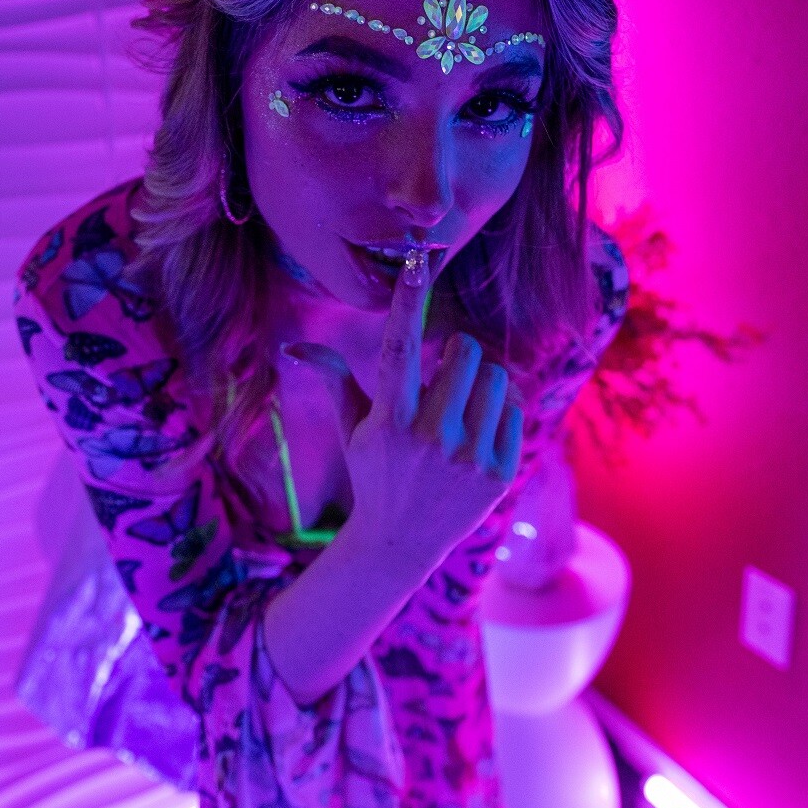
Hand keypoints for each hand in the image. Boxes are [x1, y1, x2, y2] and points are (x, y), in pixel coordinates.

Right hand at [285, 248, 524, 578]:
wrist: (402, 543)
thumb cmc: (374, 473)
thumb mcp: (352, 428)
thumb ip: (333, 380)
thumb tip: (293, 346)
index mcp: (389, 422)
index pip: (398, 348)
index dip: (406, 303)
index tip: (415, 264)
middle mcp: (430, 438)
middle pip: (464, 352)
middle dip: (455, 353)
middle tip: (442, 375)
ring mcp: (468, 457)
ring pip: (496, 376)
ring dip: (480, 380)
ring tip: (460, 405)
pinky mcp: (498, 472)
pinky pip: (514, 408)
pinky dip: (498, 410)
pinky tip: (476, 431)